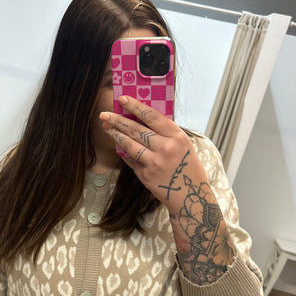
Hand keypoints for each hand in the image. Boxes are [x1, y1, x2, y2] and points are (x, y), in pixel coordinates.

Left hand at [100, 96, 207, 214]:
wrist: (190, 196)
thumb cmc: (188, 167)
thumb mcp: (183, 145)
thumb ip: (165, 133)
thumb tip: (141, 119)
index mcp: (177, 136)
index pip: (152, 116)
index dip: (135, 106)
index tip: (123, 99)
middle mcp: (166, 148)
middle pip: (136, 130)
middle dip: (118, 120)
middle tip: (105, 114)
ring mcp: (154, 163)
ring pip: (129, 144)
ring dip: (116, 134)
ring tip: (106, 126)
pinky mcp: (145, 175)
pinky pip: (131, 159)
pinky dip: (124, 151)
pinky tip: (118, 145)